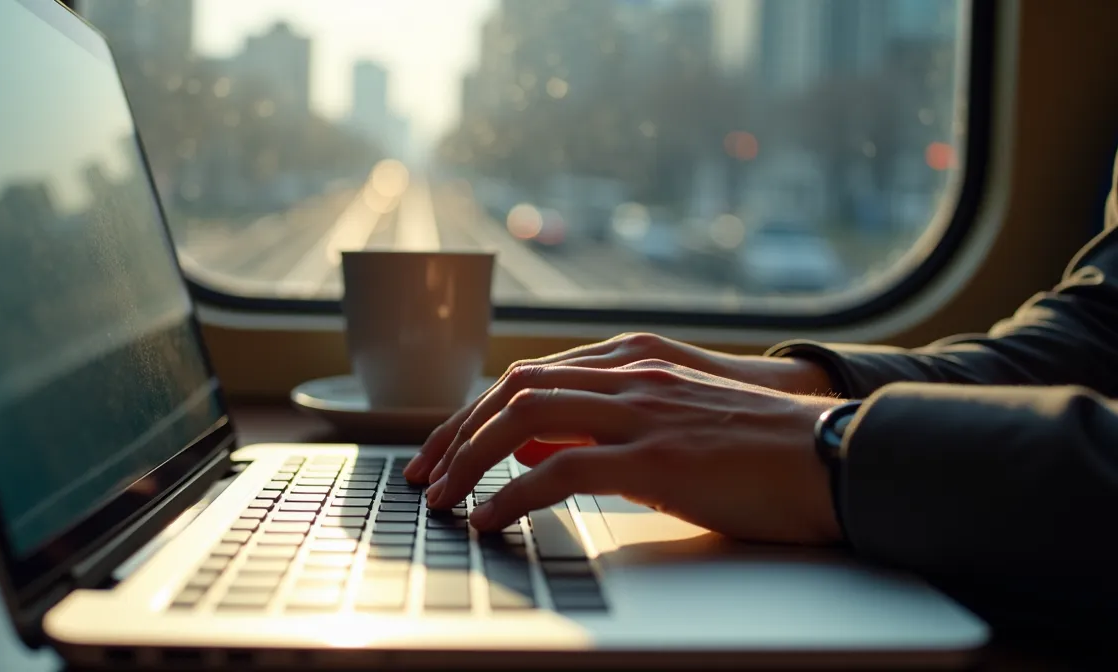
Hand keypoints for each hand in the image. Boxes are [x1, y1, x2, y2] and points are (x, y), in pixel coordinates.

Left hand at [412, 359, 843, 544]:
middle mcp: (630, 376)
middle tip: (424, 477)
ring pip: (523, 418)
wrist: (840, 456)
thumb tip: (534, 453)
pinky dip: (511, 493)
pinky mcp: (660, 457)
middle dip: (455, 433)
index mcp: (634, 365)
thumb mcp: (672, 431)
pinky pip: (559, 468)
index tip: (444, 450)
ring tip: (442, 500)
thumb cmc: (762, 453)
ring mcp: (643, 412)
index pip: (528, 377)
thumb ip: (605, 432)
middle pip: (512, 390)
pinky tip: (489, 518)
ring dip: (469, 460)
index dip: (475, 413)